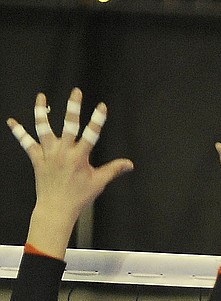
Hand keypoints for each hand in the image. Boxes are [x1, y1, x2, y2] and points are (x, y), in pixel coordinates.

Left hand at [9, 90, 132, 257]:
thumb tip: (129, 164)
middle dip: (73, 107)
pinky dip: (18, 132)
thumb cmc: (78, 197)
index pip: (92, 134)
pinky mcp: (37, 159)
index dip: (97, 120)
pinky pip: (26, 143)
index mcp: (79, 157)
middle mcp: (63, 152)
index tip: (101, 106)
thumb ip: (113, 169)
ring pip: (43, 129)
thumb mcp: (98, 183)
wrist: (56, 209)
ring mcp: (48, 155)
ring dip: (41, 112)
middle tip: (76, 91)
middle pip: (69, 125)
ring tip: (41, 97)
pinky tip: (11, 121)